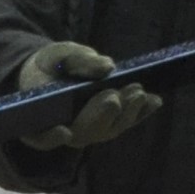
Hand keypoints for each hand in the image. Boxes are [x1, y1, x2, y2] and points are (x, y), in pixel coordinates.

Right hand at [12, 40, 158, 151]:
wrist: (56, 72)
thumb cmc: (52, 66)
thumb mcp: (59, 56)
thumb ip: (78, 60)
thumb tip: (107, 66)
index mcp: (40, 119)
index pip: (40, 137)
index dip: (50, 137)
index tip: (64, 131)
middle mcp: (67, 132)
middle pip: (84, 133)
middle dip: (101, 116)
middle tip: (113, 97)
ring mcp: (91, 131)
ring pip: (108, 130)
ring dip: (126, 113)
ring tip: (137, 93)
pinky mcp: (109, 124)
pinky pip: (125, 122)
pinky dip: (141, 112)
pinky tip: (154, 100)